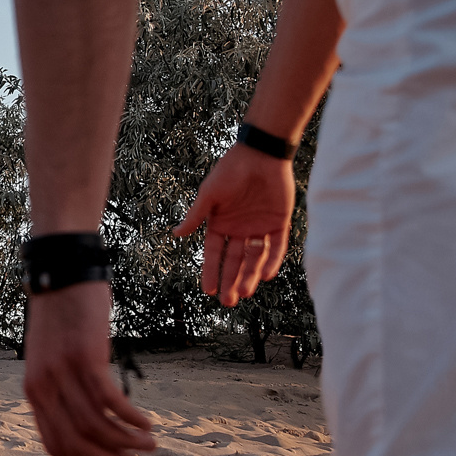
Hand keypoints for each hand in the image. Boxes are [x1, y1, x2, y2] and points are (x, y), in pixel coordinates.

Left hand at [22, 282, 155, 455]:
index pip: (56, 446)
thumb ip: (62, 388)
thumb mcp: (52, 356)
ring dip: (127, 445)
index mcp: (34, 392)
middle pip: (77, 445)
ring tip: (151, 448)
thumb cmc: (62, 314)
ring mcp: (63, 374)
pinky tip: (147, 423)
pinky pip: (110, 402)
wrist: (61, 270)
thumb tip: (88, 420)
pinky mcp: (85, 358)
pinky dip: (131, 419)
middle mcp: (44, 388)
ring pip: (96, 428)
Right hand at [173, 146, 294, 305]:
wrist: (261, 153)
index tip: (208, 290)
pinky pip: (277, 246)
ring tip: (245, 292)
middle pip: (235, 261)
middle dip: (232, 281)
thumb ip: (196, 216)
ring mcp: (260, 227)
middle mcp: (239, 229)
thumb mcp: (209, 195)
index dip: (211, 271)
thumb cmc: (230, 170)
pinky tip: (267, 274)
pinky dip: (273, 260)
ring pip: (255, 258)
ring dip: (251, 275)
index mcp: (220, 223)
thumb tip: (176, 235)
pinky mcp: (279, 222)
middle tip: (229, 302)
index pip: (214, 253)